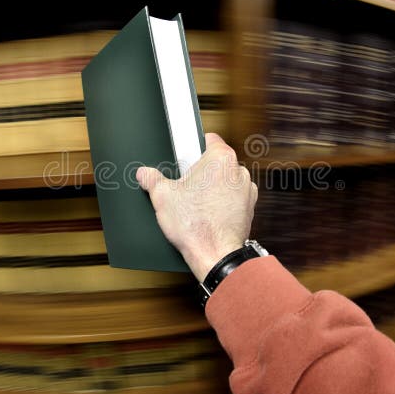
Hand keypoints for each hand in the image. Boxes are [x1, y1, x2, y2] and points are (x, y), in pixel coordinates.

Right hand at [136, 133, 257, 281]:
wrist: (215, 255)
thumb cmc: (195, 225)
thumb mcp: (162, 196)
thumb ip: (152, 179)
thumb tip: (145, 174)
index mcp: (221, 158)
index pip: (209, 139)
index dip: (193, 146)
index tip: (185, 155)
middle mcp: (239, 171)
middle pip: (216, 161)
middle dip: (201, 171)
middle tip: (185, 186)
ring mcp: (247, 190)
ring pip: (226, 180)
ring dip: (213, 187)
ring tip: (196, 203)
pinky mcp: (249, 208)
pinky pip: (233, 197)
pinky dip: (222, 202)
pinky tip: (207, 214)